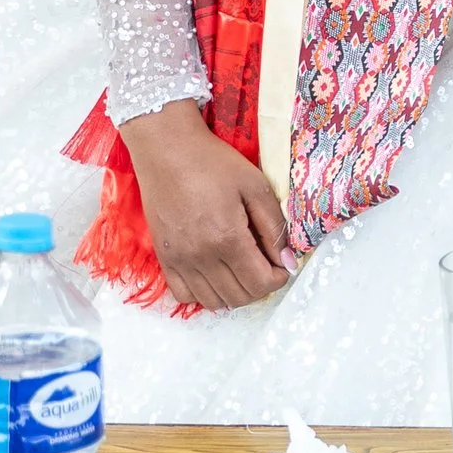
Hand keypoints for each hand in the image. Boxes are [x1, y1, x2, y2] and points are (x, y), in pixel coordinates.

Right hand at [120, 101, 291, 310]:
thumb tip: (289, 261)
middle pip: (239, 297)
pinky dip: (205, 293)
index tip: (282, 262)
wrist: (167, 150)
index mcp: (227, 238)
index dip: (279, 278)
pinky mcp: (164, 258)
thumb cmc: (213, 163)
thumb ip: (274, 227)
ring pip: (214, 302)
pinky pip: (185, 295)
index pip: (260, 283)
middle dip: (261, 285)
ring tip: (242, 268)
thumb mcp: (255, 187)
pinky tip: (215, 272)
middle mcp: (200, 256)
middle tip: (265, 263)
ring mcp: (178, 260)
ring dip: (235, 292)